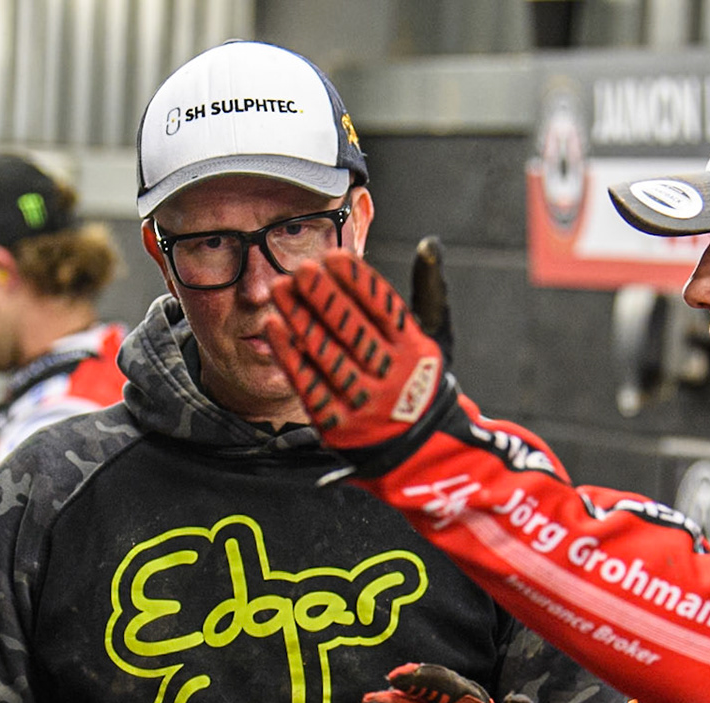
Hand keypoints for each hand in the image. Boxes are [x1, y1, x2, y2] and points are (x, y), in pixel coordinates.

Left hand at [264, 251, 452, 457]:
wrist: (419, 452)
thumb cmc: (418, 380)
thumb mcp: (434, 338)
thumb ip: (428, 291)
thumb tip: (427, 244)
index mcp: (417, 352)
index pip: (385, 310)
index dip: (358, 282)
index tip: (334, 256)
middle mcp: (394, 378)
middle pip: (354, 331)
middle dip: (325, 297)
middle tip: (300, 269)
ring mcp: (366, 404)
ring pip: (328, 355)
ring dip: (301, 319)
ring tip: (281, 289)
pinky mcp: (340, 426)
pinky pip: (309, 385)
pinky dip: (290, 355)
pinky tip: (275, 328)